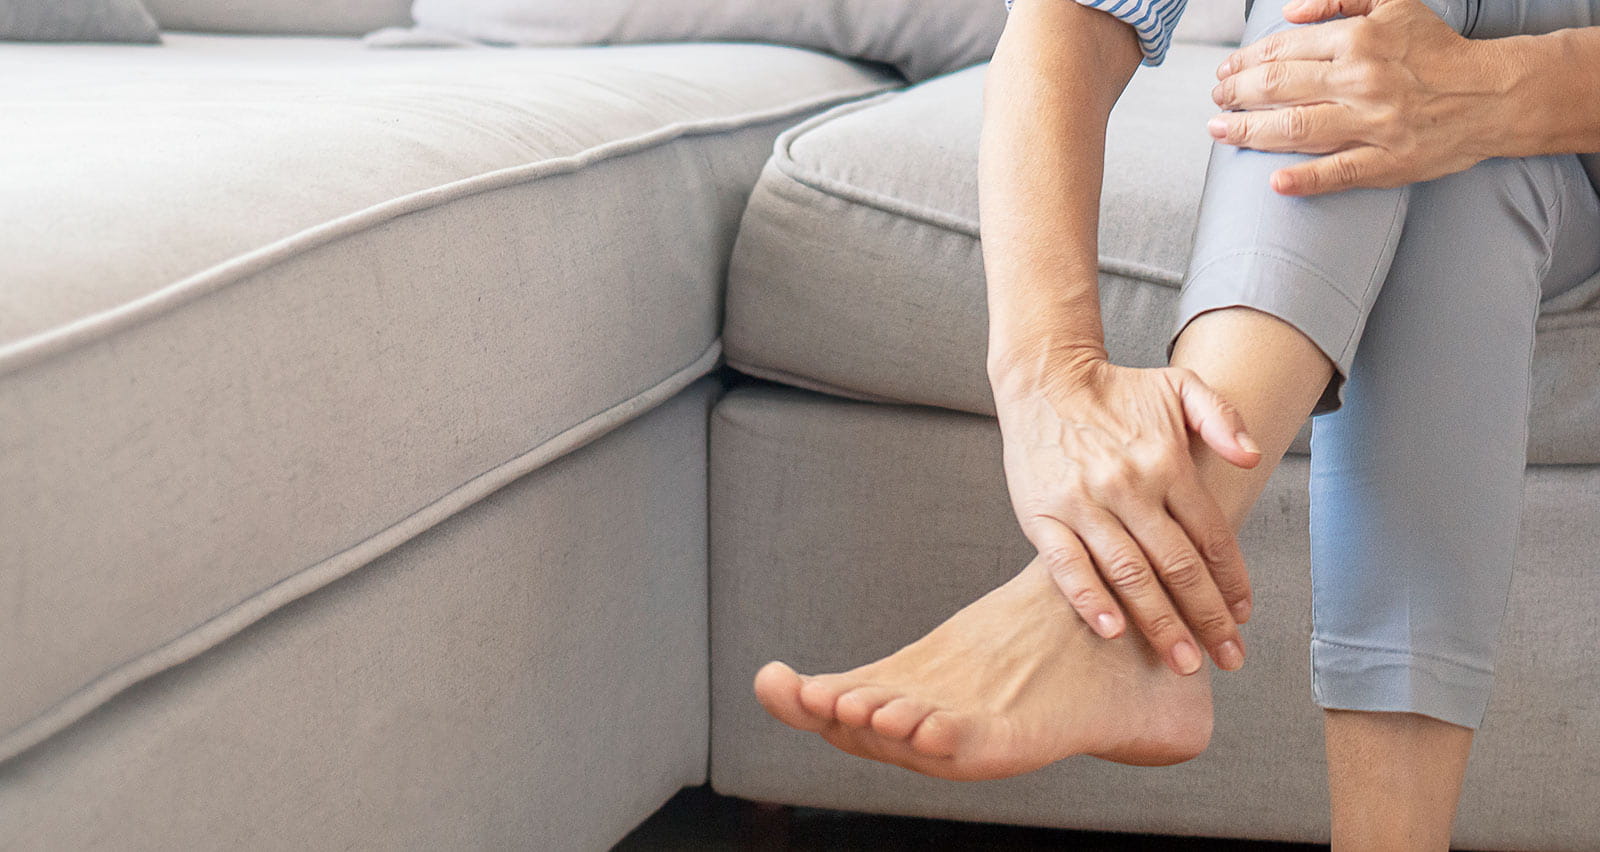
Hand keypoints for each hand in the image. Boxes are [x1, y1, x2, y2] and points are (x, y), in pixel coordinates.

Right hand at [993, 354, 1259, 673]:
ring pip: (1130, 574)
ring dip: (1160, 623)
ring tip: (1183, 661)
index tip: (1243, 616)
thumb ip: (1222, 416)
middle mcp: (1129, 486)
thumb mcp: (1179, 386)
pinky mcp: (1043, 516)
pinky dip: (1091, 601)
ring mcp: (1083, 503)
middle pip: (1178, 565)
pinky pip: (1068, 567)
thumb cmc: (1116, 390)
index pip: (1211, 534)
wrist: (1042, 378)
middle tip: (1229, 659)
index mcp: (1166, 462)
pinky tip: (1112, 631)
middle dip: (1208, 618)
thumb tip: (1252, 457)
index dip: (1231, 580)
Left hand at [1206, 0, 1506, 195]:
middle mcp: (1362, 81)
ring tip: (1221, 132)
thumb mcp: (1395, 4)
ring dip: (1249, 132)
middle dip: (1235, 96)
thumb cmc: (1436, 51)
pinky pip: (1337, 172)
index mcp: (1360, 40)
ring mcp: (1373, 124)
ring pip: (1295, 130)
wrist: (1493, 94)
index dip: (1244, 63)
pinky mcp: (1388, 162)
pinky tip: (1273, 182)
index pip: (1283, 52)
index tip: (1224, 72)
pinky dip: (1303, 179)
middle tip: (1216, 101)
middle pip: (1278, 89)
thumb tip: (1290, 11)